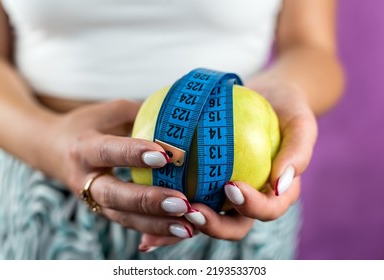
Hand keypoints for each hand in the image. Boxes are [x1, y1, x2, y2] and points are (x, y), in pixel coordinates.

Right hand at [40, 100, 196, 238]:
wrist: (54, 151)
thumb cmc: (90, 126)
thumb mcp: (111, 112)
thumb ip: (143, 114)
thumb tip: (183, 114)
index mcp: (83, 148)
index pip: (108, 152)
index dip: (134, 154)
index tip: (165, 156)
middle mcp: (84, 179)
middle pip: (114, 196)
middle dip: (149, 201)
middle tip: (182, 203)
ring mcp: (92, 201)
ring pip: (123, 218)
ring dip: (157, 225)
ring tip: (188, 227)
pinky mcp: (104, 212)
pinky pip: (130, 224)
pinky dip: (154, 231)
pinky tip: (180, 232)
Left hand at [139, 80, 316, 249]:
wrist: (268, 95)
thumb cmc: (288, 107)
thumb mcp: (301, 122)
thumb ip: (298, 153)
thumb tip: (280, 185)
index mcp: (276, 193)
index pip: (267, 210)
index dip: (252, 208)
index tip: (231, 186)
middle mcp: (251, 198)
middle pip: (234, 225)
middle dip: (213, 225)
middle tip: (190, 210)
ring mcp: (226, 193)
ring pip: (207, 216)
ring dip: (184, 222)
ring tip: (160, 212)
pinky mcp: (207, 181)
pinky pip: (189, 193)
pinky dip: (169, 203)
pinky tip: (146, 198)